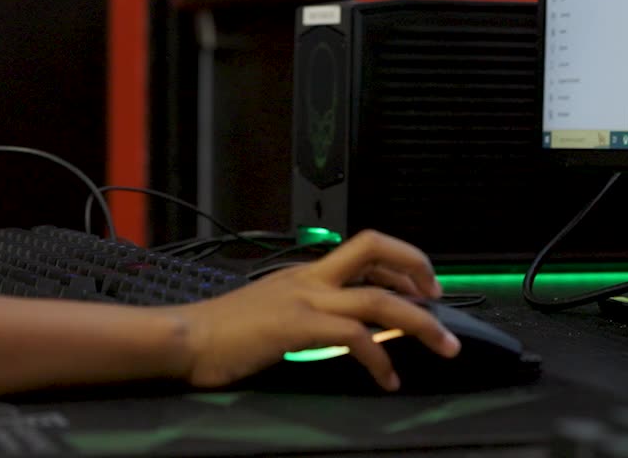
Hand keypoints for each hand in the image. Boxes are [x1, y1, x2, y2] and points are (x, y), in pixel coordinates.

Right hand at [168, 230, 460, 391]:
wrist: (184, 338)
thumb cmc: (220, 332)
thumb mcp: (270, 309)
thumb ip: (303, 311)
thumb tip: (335, 328)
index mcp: (305, 272)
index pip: (362, 250)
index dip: (399, 261)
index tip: (420, 284)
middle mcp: (310, 277)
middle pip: (375, 248)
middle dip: (417, 268)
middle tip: (441, 298)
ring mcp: (305, 298)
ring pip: (379, 297)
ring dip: (419, 322)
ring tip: (443, 346)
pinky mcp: (298, 326)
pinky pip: (355, 336)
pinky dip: (380, 358)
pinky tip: (387, 378)